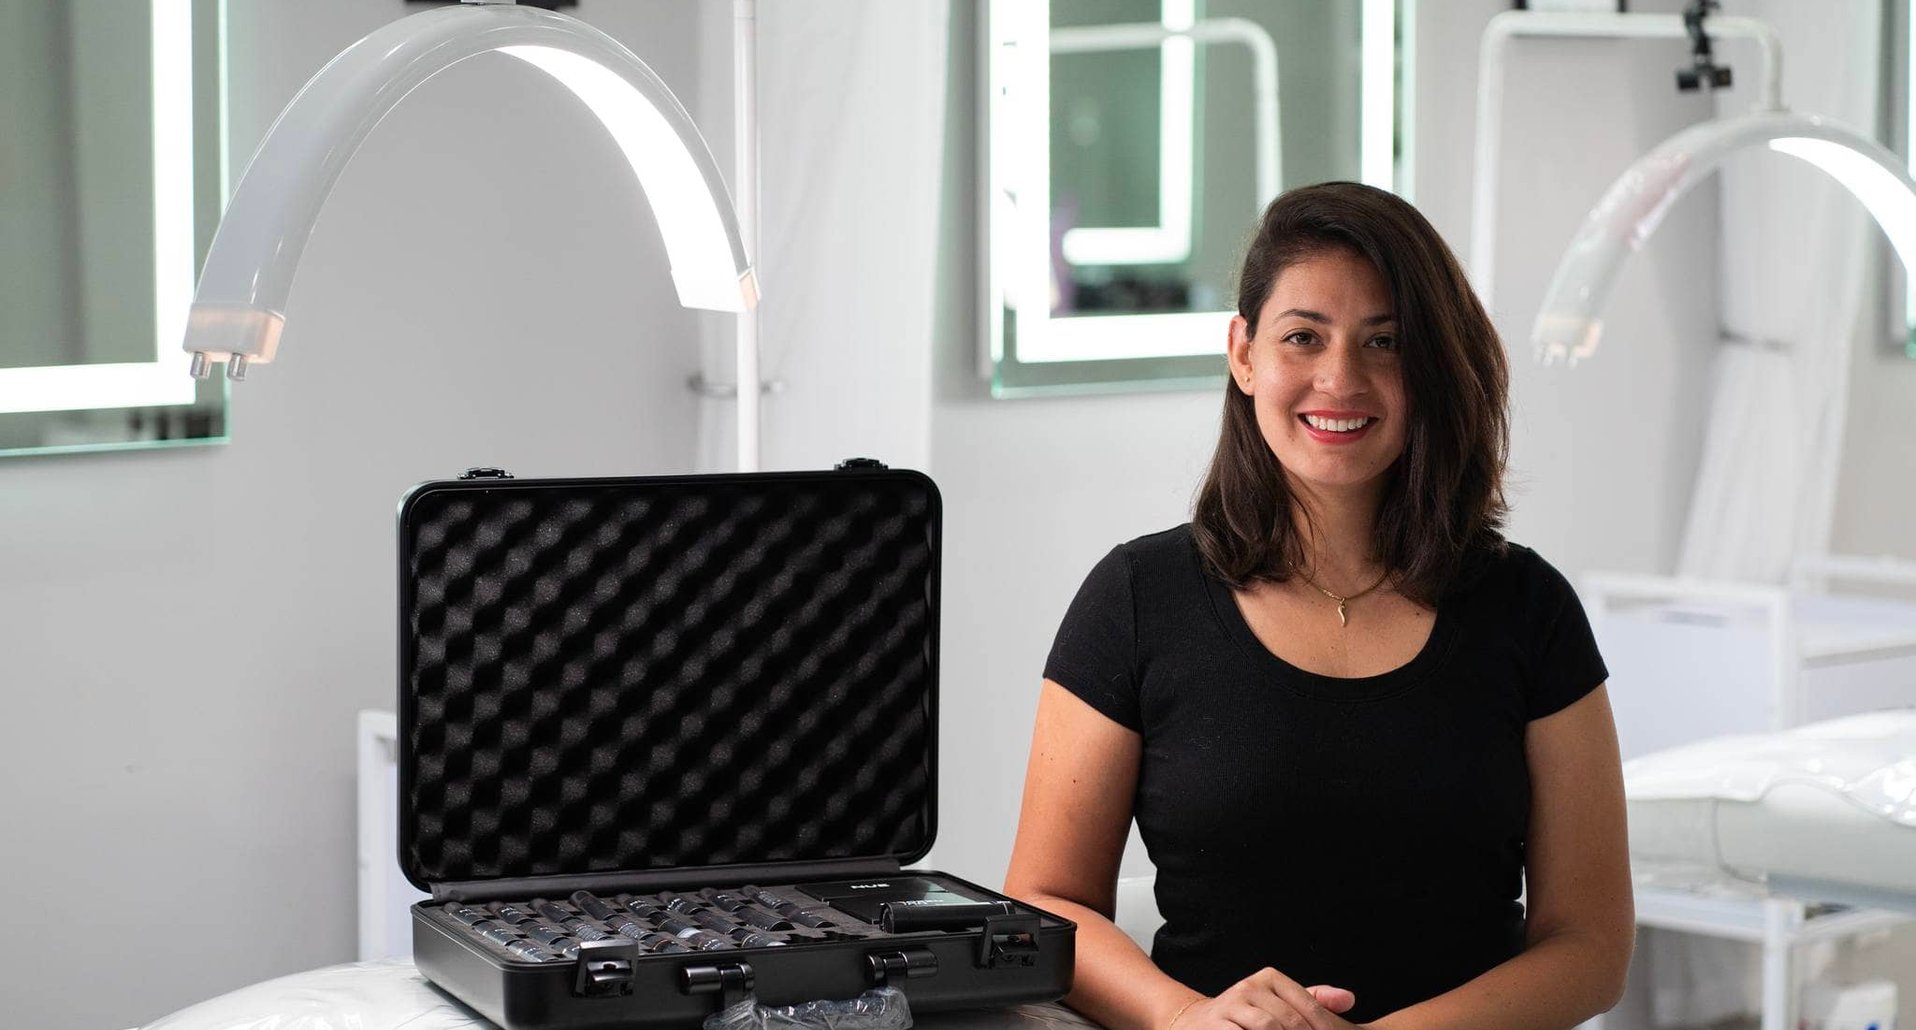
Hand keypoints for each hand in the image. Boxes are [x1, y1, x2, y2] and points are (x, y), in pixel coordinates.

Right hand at [1169, 968, 1358, 1029]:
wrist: (1195, 1023)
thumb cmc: (1247, 1017)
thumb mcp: (1279, 1003)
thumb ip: (1314, 1001)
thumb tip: (1349, 1000)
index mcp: (1268, 978)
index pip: (1307, 1006)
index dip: (1324, 1028)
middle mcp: (1249, 987)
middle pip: (1290, 1021)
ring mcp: (1230, 1005)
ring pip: (1270, 1028)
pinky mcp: (1216, 1025)